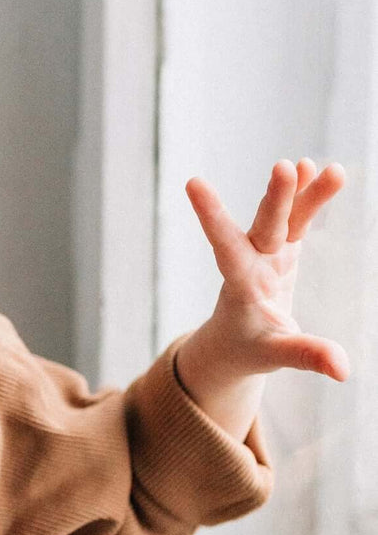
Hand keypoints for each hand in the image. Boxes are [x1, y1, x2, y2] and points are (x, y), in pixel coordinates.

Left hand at [184, 157, 349, 381]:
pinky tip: (312, 167)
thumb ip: (306, 356)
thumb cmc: (247, 350)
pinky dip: (306, 197)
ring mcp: (267, 253)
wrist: (233, 341)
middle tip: (284, 167)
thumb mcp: (275, 357)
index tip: (193, 183)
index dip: (212, 217)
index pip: (226, 248)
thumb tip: (343, 369)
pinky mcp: (282, 251)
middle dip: (276, 200)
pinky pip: (297, 220)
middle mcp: (251, 262)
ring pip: (286, 218)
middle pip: (266, 227)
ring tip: (318, 165)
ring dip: (301, 192)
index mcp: (241, 286)